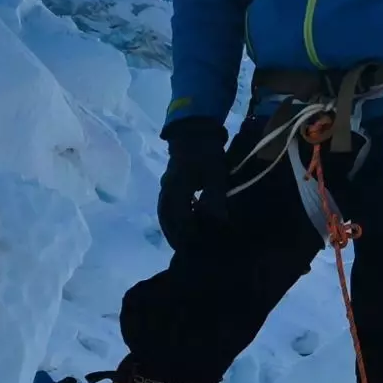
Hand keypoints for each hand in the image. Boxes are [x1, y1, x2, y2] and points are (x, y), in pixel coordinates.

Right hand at [157, 117, 229, 249]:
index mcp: (177, 189)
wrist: (194, 131)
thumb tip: (218, 221)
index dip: (189, 234)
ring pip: (164, 215)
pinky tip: (180, 226)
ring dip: (171, 230)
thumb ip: (215, 198)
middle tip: (186, 251)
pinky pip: (165, 208)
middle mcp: (167, 191)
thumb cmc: (206, 153)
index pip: (180, 219)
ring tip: (180, 243)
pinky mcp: (168, 185)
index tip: (199, 246)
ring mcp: (165, 187)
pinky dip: (171, 220)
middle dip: (176, 237)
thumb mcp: (215, 175)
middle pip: (168, 220)